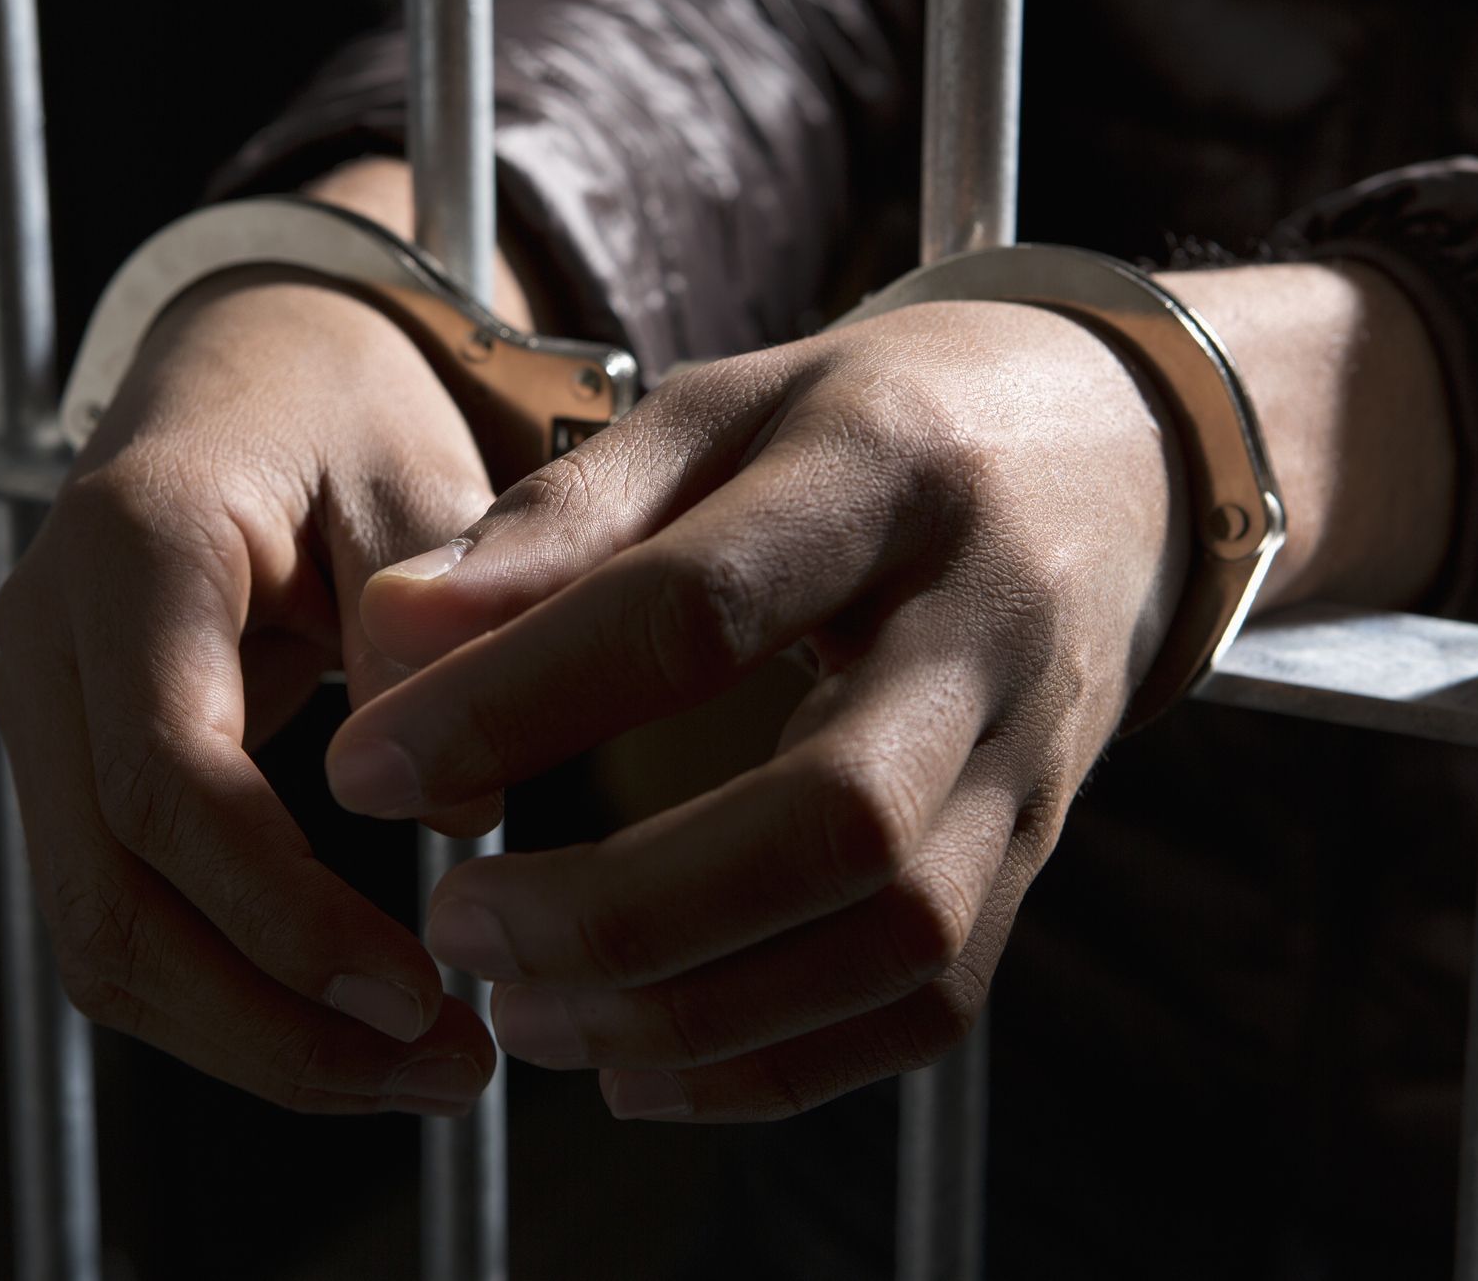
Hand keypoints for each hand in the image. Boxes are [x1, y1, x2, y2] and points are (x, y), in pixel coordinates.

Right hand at [0, 159, 524, 1114]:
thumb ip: (438, 623)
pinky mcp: (82, 763)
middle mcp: (54, 643)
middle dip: (271, 1020)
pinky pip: (128, 911)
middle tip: (443, 1070)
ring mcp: (51, 713)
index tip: (415, 990)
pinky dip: (233, 988)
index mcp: (135, 551)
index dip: (281, 912)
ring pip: (101, 935)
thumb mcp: (417, 466)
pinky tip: (350, 1018)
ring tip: (415, 1069)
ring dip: (253, 1032)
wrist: (249, 358)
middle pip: (109, 901)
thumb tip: (456, 815)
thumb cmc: (340, 397)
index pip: (166, 778)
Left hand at [323, 260, 1452, 1121]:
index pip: (697, 607)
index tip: (366, 767)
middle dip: (621, 909)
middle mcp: (981, 626)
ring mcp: (1031, 756)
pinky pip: (933, 998)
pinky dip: (780, 1061)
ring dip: (695, 1012)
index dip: (516, 700)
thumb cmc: (873, 425)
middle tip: (460, 929)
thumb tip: (392, 637)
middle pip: (832, 815)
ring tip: (528, 1015)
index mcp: (883, 474)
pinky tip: (642, 1068)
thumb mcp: (720, 411)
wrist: (1111, 455)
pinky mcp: (1035, 851)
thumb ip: (560, 517)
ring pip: (897, 935)